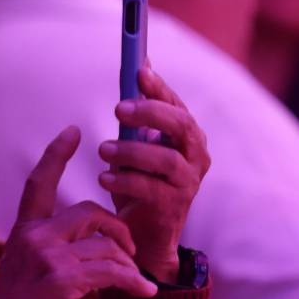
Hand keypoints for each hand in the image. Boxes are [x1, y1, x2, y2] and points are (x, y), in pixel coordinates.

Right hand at [0, 126, 156, 298]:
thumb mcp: (29, 273)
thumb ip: (52, 250)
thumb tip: (99, 242)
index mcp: (22, 232)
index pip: (38, 183)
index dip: (56, 154)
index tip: (72, 129)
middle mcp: (31, 237)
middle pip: (88, 211)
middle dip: (117, 230)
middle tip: (130, 256)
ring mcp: (45, 256)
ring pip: (105, 243)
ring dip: (127, 265)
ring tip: (134, 285)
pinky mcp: (61, 279)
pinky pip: (112, 270)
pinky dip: (133, 282)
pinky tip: (143, 294)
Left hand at [98, 66, 210, 282]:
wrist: (142, 232)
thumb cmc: (139, 180)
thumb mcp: (137, 143)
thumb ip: (138, 114)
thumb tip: (140, 65)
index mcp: (187, 136)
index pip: (177, 105)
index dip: (160, 87)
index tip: (139, 70)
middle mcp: (195, 155)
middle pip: (181, 125)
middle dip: (150, 113)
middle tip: (117, 108)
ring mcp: (188, 182)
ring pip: (165, 158)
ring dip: (131, 150)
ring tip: (103, 150)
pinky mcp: (174, 206)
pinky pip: (150, 188)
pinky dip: (124, 180)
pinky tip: (104, 177)